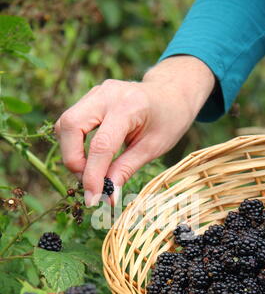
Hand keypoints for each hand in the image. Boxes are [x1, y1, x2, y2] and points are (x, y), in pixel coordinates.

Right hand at [55, 56, 214, 206]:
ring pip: (64, 124)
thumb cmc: (168, 121)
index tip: (92, 199)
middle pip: (70, 125)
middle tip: (89, 181)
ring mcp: (95, 93)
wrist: (171, 93)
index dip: (92, 175)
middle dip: (72, 159)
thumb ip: (125, 170)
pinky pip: (70, 122)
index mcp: (129, 106)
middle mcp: (106, 95)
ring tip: (91, 171)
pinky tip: (91, 158)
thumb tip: (107, 196)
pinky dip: (73, 144)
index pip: (101, 144)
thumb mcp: (152, 149)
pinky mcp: (90, 98)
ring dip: (70, 152)